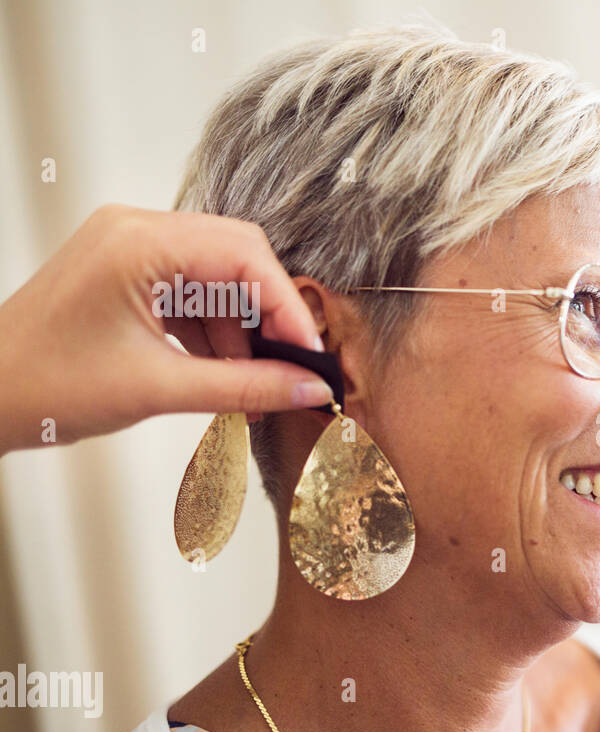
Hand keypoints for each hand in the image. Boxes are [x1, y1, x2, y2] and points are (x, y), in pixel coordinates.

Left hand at [0, 204, 334, 453]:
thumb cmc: (45, 386)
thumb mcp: (159, 390)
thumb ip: (246, 387)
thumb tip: (311, 389)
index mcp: (138, 243)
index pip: (244, 256)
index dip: (288, 306)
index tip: (312, 356)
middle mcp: (135, 230)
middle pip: (238, 255)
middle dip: (271, 312)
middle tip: (294, 365)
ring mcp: (130, 247)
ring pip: (219, 274)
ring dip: (244, 328)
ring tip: (257, 384)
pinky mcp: (127, 270)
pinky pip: (193, 288)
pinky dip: (216, 330)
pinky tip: (225, 372)